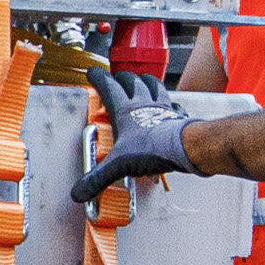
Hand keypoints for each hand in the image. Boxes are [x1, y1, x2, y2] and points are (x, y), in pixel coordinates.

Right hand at [71, 84, 190, 209]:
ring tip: (142, 80)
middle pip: (132, 81)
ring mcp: (162, 106)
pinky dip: (170, 102)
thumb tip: (78, 192)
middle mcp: (143, 103)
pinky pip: (174, 103)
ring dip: (146, 81)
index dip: (99, 78)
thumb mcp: (118, 166)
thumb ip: (97, 178)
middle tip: (117, 77)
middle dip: (122, 77)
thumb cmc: (153, 150)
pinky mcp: (177, 115)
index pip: (108, 87)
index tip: (92, 72)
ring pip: (154, 85)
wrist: (185, 147)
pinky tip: (170, 105)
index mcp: (125, 111)